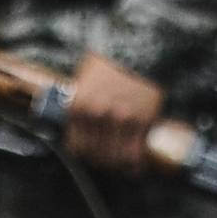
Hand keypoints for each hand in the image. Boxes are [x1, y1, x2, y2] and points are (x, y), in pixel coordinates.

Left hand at [60, 52, 163, 174]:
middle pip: (95, 155)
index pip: (76, 147)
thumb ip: (80, 108)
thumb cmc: (110, 66)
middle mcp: (96, 114)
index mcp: (78, 105)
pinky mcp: (140, 121)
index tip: (91, 155)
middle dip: (101, 161)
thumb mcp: (85, 83)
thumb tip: (76, 132)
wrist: (139, 51)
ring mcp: (119, 119)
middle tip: (109, 160)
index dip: (85, 154)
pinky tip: (133, 166)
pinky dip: (132, 165)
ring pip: (113, 159)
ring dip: (116, 165)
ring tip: (120, 163)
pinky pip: (133, 155)